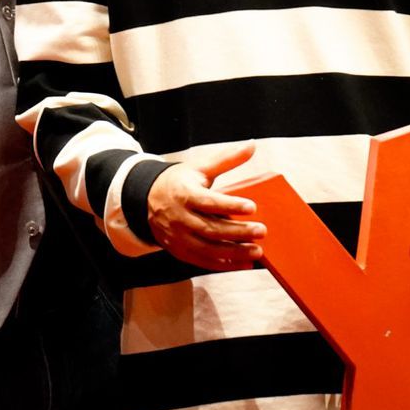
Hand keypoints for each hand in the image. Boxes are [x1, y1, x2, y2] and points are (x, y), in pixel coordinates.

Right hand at [146, 140, 263, 270]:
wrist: (148, 200)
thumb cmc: (179, 182)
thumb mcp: (200, 168)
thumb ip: (226, 159)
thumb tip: (252, 145)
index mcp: (186, 194)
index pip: (209, 202)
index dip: (230, 205)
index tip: (252, 206)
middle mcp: (180, 218)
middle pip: (211, 228)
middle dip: (238, 232)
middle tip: (261, 231)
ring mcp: (179, 237)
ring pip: (208, 248)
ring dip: (234, 252)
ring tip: (257, 251)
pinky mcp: (180, 251)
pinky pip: (203, 261)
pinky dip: (224, 265)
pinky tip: (244, 264)